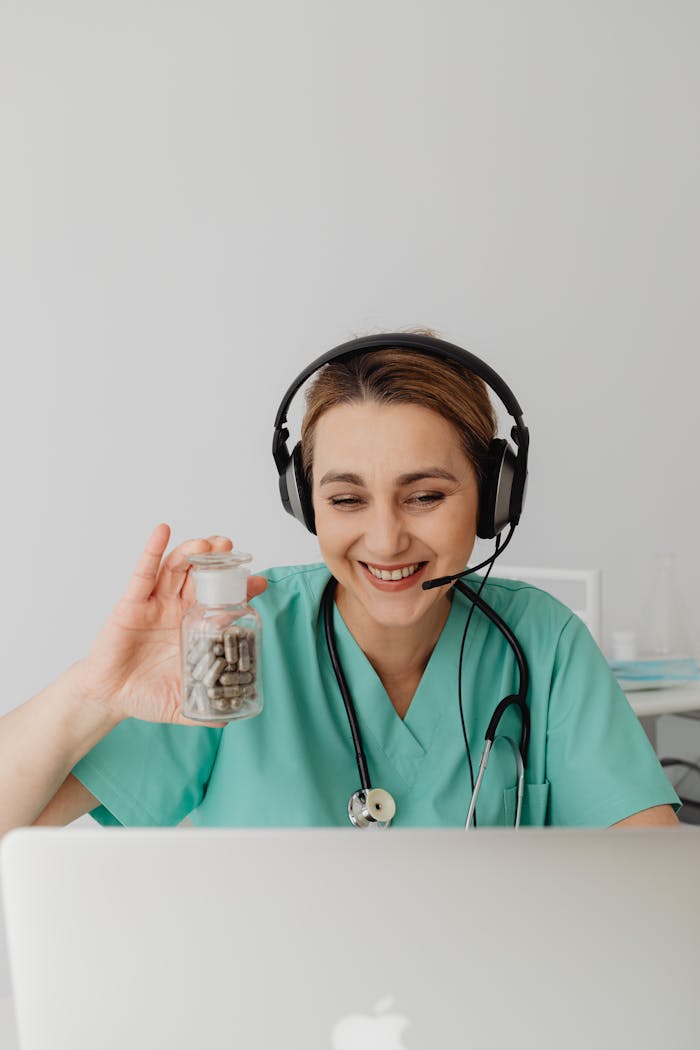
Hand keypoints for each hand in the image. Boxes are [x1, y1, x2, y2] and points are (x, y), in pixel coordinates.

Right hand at [79, 524, 267, 725]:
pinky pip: (144, 573)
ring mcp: (155, 604)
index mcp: (195, 628)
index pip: (223, 602)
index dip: (241, 589)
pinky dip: (153, 549)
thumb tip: (231, 719)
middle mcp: (178, 610)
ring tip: (210, 544)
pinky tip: (163, 531)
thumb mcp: (183, 704)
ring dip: (193, 552)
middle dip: (220, 561)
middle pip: (202, 576)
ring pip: (177, 569)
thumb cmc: (145, 695)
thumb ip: (206, 710)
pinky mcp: (131, 603)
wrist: (110, 699)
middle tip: (235, 549)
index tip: (259, 582)